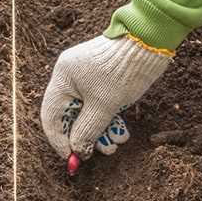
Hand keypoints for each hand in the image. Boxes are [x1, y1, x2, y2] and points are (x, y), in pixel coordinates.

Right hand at [41, 35, 172, 159]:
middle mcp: (71, 78)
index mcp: (63, 79)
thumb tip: (78, 151)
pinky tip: (121, 132)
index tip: (72, 158)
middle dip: (85, 137)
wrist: (150, 42)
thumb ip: (87, 131)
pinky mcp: (103, 82)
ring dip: (101, 131)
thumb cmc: (123, 70)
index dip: (59, 141)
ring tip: (116, 143)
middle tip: (100, 152)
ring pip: (87, 113)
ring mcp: (87, 79)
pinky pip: (99, 106)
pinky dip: (108, 120)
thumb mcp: (104, 106)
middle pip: (71, 117)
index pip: (51, 117)